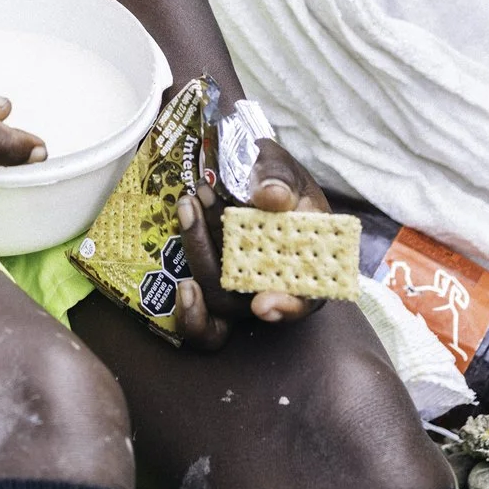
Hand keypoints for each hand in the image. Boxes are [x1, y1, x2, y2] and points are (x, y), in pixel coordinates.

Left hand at [167, 139, 329, 344]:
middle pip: (249, 299)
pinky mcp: (219, 290)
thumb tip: (272, 197)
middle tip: (198, 204)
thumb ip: (278, 177)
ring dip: (197, 251)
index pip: (305, 299)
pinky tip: (179, 282)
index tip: (262, 303)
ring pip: (219, 297)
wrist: (247, 177)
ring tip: (188, 203)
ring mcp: (245, 291)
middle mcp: (277, 286)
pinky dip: (191, 313)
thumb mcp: (280, 166)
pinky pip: (205, 323)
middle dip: (215, 257)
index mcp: (310, 263)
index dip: (288, 307)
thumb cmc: (274, 177)